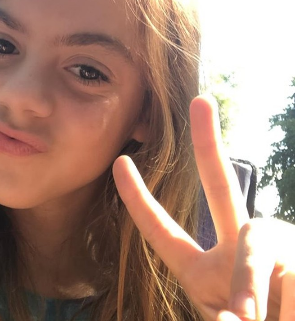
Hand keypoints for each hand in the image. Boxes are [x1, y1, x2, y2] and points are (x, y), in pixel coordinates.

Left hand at [113, 95, 294, 319]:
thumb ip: (223, 315)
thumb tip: (240, 315)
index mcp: (202, 270)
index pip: (162, 230)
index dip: (139, 199)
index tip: (120, 162)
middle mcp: (237, 247)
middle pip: (220, 188)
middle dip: (208, 145)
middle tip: (200, 100)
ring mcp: (272, 247)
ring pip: (255, 242)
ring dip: (252, 285)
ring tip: (256, 318)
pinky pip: (288, 269)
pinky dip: (283, 298)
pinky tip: (286, 310)